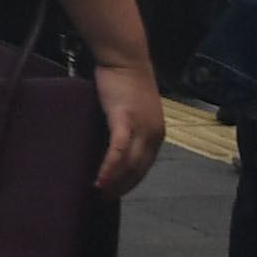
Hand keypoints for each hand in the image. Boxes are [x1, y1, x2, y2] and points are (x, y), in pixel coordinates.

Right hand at [90, 57, 163, 195]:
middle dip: (122, 187)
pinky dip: (110, 167)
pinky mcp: (125, 120)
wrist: (125, 59)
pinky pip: (118, 150)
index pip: (145, 166)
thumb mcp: (132, 110)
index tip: (115, 192)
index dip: (130, 182)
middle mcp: (154, 133)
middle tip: (104, 198)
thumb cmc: (125, 81)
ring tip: (99, 192)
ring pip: (130, 164)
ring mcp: (141, 127)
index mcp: (157, 133)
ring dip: (115, 181)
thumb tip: (115, 146)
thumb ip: (128, 128)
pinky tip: (100, 179)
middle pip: (139, 170)